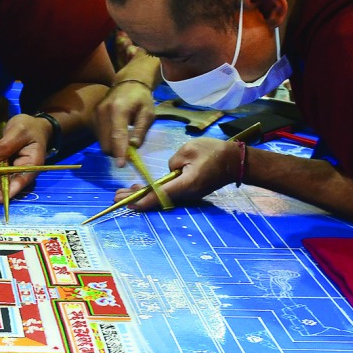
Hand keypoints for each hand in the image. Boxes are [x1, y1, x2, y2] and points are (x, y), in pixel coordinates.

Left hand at [0, 113, 47, 204]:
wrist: (31, 125)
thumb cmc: (28, 127)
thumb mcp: (18, 131)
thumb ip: (5, 145)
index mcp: (31, 163)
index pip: (22, 179)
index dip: (11, 189)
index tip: (0, 198)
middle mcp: (21, 170)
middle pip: (7, 184)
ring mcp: (10, 170)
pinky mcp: (2, 167)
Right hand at [94, 80, 155, 165]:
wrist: (127, 83)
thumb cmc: (141, 98)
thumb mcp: (148, 113)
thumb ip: (140, 129)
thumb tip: (134, 146)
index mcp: (118, 109)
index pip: (117, 135)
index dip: (119, 151)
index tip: (121, 165)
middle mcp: (102, 112)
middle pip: (106, 143)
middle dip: (117, 152)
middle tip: (130, 151)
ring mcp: (95, 115)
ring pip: (101, 142)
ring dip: (112, 147)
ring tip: (124, 140)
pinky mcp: (92, 118)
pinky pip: (99, 137)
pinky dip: (108, 141)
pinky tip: (116, 134)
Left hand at [113, 137, 238, 210]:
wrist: (236, 161)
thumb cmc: (214, 152)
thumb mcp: (189, 150)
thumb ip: (173, 162)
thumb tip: (169, 171)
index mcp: (185, 184)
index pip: (159, 195)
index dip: (141, 200)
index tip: (127, 202)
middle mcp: (186, 194)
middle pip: (157, 200)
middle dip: (135, 199)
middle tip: (116, 197)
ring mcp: (188, 194)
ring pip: (161, 198)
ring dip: (142, 195)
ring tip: (124, 192)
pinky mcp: (190, 191)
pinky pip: (168, 194)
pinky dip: (153, 192)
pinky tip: (141, 188)